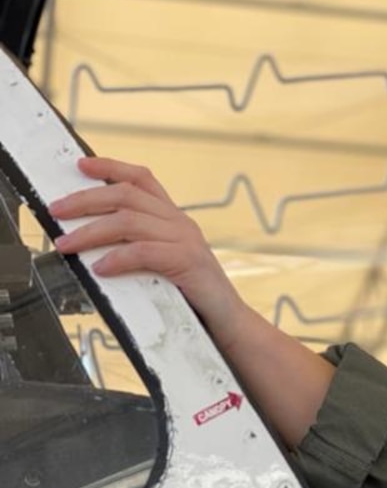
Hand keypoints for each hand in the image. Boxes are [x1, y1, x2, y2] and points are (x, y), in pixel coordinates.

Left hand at [50, 156, 247, 348]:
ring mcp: (186, 239)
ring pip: (129, 221)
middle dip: (85, 200)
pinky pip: (145, 252)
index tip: (81, 165)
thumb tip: (90, 244)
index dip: (110, 167)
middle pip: (126, 195)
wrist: (228, 322)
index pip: (142, 179)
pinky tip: (100, 268)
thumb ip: (137, 248)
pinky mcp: (188, 261)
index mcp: (173, 218)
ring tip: (67, 244)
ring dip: (91, 231)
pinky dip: (118, 258)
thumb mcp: (162, 264)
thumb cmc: (191, 297)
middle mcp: (180, 222)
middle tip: (57, 211)